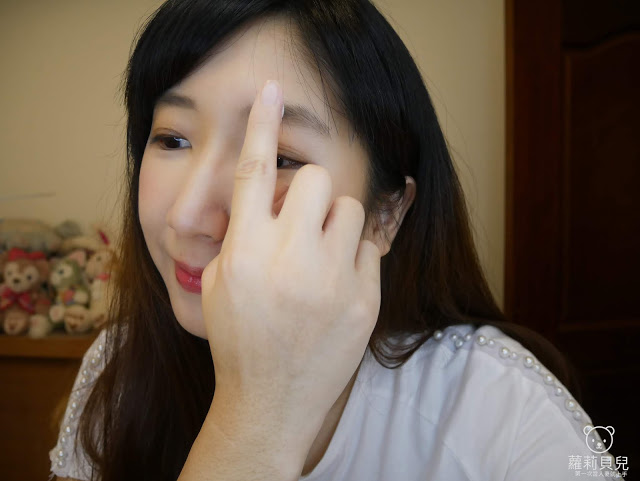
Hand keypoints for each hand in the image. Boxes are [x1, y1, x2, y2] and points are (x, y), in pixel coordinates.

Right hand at [201, 79, 380, 458]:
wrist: (271, 399)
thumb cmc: (239, 338)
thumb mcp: (221, 282)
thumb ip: (241, 234)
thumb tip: (266, 196)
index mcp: (246, 253)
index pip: (253, 173)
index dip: (261, 125)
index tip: (272, 91)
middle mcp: (290, 260)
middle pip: (312, 179)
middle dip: (306, 193)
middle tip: (299, 221)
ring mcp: (333, 281)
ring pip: (348, 208)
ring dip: (333, 223)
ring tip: (319, 256)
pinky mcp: (364, 301)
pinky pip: (368, 248)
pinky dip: (352, 258)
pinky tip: (335, 286)